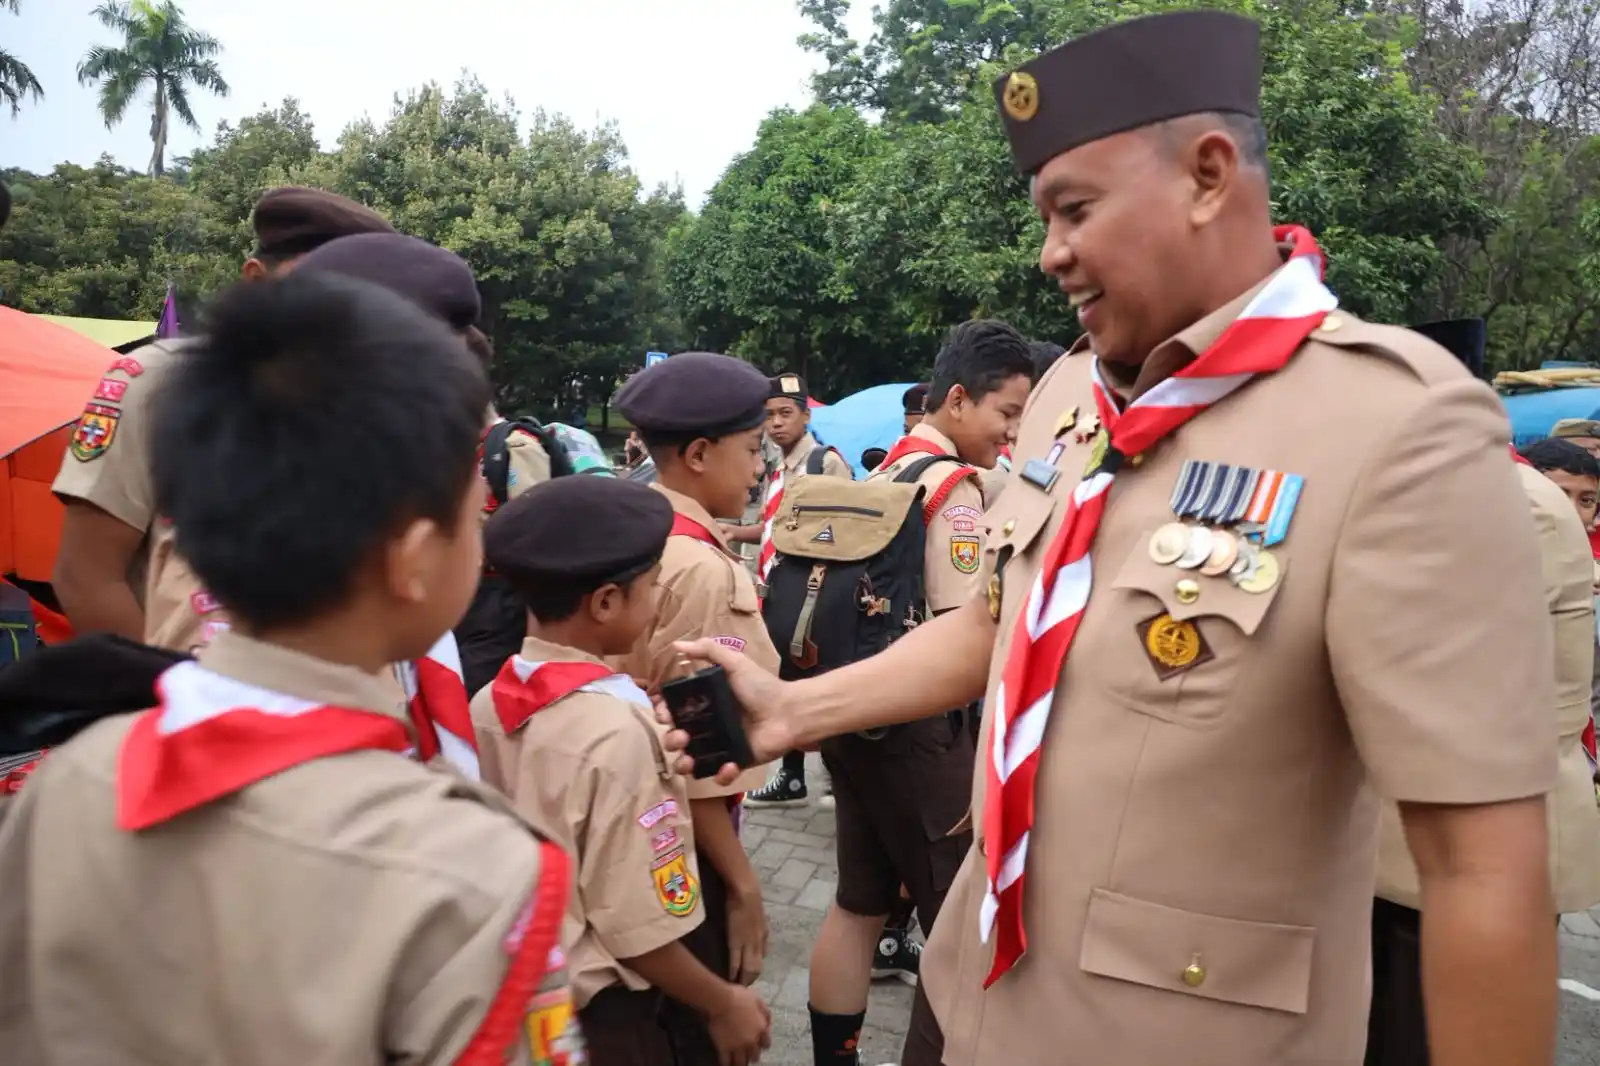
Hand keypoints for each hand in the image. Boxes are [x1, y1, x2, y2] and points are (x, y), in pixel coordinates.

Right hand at [657, 640, 799, 784]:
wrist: (789, 712)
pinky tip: (729, 765)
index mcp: (704, 703)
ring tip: (688, 759)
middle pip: (676, 738)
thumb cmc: (762, 687)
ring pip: (690, 761)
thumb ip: (708, 651)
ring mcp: (720, 746)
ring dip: (682, 763)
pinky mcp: (735, 762)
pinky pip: (719, 775)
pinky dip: (720, 774)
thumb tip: (676, 645)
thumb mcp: (735, 663)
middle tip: (680, 735)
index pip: (674, 711)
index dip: (663, 712)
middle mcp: (708, 726)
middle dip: (670, 739)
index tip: (663, 711)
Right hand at [707, 983, 772, 1065]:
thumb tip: (768, 1022)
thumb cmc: (740, 997)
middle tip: (747, 1052)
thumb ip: (765, 1013)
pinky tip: (725, 1063)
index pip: (766, 1044)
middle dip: (752, 1055)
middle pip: (755, 1056)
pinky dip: (726, 1063)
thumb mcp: (758, 1000)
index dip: (763, 1044)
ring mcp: (738, 1046)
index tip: (759, 1044)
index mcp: (761, 1030)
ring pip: (741, 1062)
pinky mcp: (724, 1048)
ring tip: (737, 1061)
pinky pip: (726, 1061)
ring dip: (740, 1062)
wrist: (722, 1001)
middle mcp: (751, 1041)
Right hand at [725, 885, 768, 985]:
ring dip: (743, 979)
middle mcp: (758, 942)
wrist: (746, 892)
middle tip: (743, 988)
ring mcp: (748, 943)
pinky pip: (736, 962)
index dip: (755, 968)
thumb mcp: (757, 914)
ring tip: (736, 987)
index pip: (761, 958)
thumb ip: (756, 925)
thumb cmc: (749, 897)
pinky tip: (729, 979)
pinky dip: (733, 973)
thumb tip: (756, 932)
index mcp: (763, 935)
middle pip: (757, 967)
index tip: (749, 975)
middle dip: (751, 979)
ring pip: (748, 968)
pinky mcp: (736, 942)